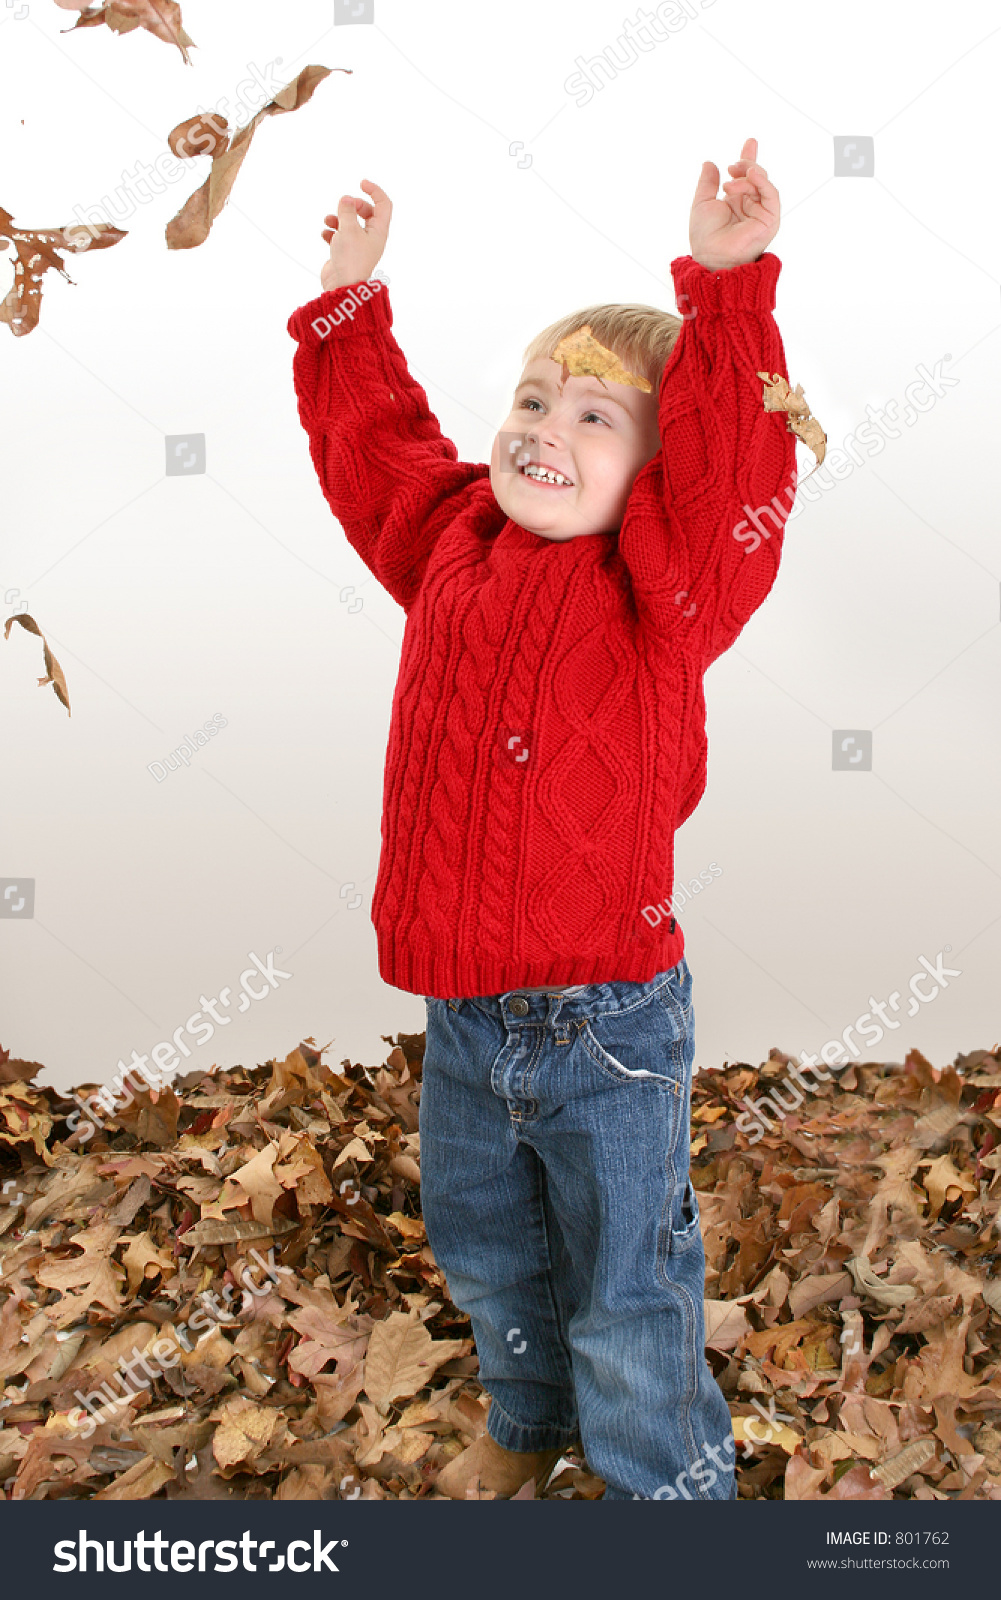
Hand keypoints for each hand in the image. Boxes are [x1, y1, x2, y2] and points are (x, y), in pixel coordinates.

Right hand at [320, 178, 391, 292]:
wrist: (342, 286)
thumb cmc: (350, 259)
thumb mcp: (348, 229)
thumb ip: (347, 210)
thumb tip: (346, 199)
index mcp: (378, 231)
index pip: (384, 205)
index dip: (375, 191)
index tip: (361, 183)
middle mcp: (371, 237)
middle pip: (367, 212)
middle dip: (354, 205)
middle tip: (344, 206)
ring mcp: (358, 245)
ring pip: (351, 223)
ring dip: (339, 218)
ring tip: (329, 221)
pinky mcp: (346, 252)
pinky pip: (339, 236)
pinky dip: (332, 232)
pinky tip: (325, 234)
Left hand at [689, 138, 778, 270]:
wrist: (712, 256)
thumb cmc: (705, 236)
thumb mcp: (702, 202)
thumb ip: (707, 183)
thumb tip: (710, 163)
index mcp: (736, 201)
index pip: (746, 176)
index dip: (748, 159)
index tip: (750, 142)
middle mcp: (750, 205)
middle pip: (756, 175)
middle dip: (746, 164)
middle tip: (732, 166)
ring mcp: (761, 212)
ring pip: (763, 182)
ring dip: (748, 175)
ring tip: (732, 178)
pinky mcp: (770, 219)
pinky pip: (771, 194)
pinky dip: (762, 182)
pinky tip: (750, 176)